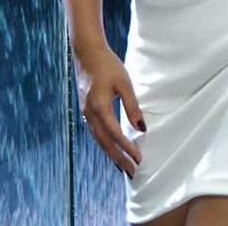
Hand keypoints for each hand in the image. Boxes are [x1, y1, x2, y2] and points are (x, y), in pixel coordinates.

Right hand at [74, 44, 144, 178]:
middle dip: (119, 159)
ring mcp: (86, 113)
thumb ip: (132, 106)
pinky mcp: (86, 110)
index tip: (138, 159)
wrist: (88, 54)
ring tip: (123, 166)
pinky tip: (112, 149)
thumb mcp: (124, 84)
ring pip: (99, 140)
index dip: (127, 148)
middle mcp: (90, 114)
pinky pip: (96, 133)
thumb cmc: (108, 66)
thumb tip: (141, 128)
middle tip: (132, 173)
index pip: (115, 134)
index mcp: (100, 107)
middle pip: (105, 143)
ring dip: (111, 154)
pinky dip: (104, 144)